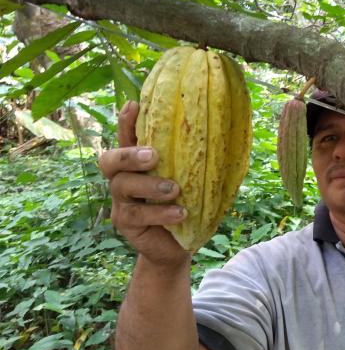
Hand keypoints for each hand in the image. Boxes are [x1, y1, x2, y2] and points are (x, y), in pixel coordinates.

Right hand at [98, 101, 189, 266]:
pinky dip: (159, 212)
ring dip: (150, 185)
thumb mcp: (193, 180)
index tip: (134, 104)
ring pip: (122, 186)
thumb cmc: (187, 205)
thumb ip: (197, 160)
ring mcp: (121, 201)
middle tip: (153, 155)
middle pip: (111, 159)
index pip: (127, 137)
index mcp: (139, 162)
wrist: (178, 246)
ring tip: (175, 189)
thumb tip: (229, 134)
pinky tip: (180, 213)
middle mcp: (123, 178)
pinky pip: (136, 214)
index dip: (126, 121)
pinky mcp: (125, 222)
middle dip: (129, 154)